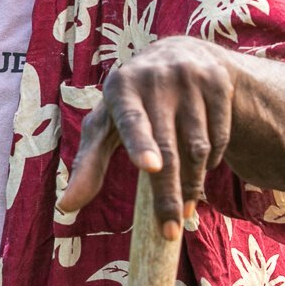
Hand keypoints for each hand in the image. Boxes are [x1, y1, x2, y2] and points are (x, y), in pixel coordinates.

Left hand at [56, 37, 235, 239]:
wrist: (181, 54)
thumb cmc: (132, 102)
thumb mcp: (106, 125)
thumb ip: (88, 164)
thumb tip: (65, 207)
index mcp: (121, 87)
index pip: (131, 120)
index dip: (140, 143)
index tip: (150, 167)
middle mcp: (155, 78)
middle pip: (168, 148)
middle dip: (168, 194)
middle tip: (169, 232)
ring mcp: (190, 78)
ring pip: (198, 148)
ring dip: (193, 184)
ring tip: (184, 208)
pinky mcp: (218, 82)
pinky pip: (219, 137)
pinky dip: (211, 161)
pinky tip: (201, 166)